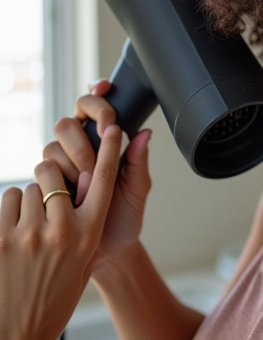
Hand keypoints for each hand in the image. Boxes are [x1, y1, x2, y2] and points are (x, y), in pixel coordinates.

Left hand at [0, 124, 122, 339]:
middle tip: (46, 202)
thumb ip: (86, 220)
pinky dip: (8, 211)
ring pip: (26, 188)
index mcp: (89, 233)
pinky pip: (6, 200)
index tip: (112, 127)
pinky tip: (11, 234)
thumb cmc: (54, 298)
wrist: (16, 339)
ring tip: (27, 230)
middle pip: (54, 173)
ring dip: (26, 201)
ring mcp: (29, 234)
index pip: (104, 179)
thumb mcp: (82, 259)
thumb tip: (90, 184)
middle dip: (49, 181)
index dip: (109, 149)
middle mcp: (62, 230)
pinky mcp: (0, 239)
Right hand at [42, 79, 152, 274]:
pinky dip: (58, 177)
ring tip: (88, 186)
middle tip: (97, 162)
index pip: (96, 107)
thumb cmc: (124, 218)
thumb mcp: (137, 190)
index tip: (105, 87)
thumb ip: (139, 161)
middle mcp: (81, 148)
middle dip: (84, 139)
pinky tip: (73, 192)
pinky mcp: (46, 182)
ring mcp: (61, 164)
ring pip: (54, 143)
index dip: (97, 93)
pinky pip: (43, 167)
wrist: (105, 252)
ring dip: (72, 162)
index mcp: (106, 142)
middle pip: (69, 121)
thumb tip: (144, 133)